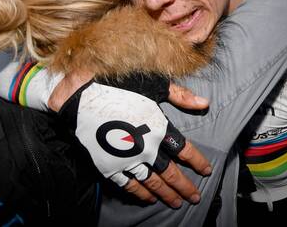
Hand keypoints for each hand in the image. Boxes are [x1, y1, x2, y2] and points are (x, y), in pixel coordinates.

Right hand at [57, 74, 210, 207]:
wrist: (80, 95)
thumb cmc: (117, 85)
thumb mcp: (153, 84)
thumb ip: (180, 96)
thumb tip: (204, 103)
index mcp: (159, 128)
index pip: (184, 150)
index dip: (197, 162)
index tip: (206, 171)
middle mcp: (146, 148)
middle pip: (171, 174)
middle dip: (185, 187)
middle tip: (195, 197)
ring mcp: (127, 160)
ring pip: (152, 183)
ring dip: (166, 194)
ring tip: (176, 203)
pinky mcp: (109, 166)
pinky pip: (128, 184)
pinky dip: (140, 193)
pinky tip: (148, 199)